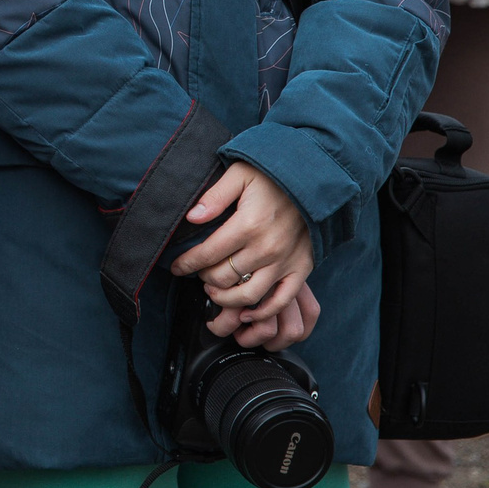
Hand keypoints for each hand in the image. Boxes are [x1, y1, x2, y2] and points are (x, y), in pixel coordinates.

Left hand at [169, 161, 317, 351]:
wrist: (312, 180)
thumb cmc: (271, 176)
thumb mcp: (239, 174)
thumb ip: (214, 196)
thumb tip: (191, 217)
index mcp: (248, 224)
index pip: (208, 253)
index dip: (187, 263)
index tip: (176, 267)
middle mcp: (267, 248)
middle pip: (225, 277)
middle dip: (205, 278)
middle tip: (198, 274)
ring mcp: (285, 261)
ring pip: (249, 295)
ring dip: (226, 299)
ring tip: (214, 292)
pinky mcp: (301, 269)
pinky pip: (281, 300)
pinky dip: (263, 312)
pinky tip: (245, 312)